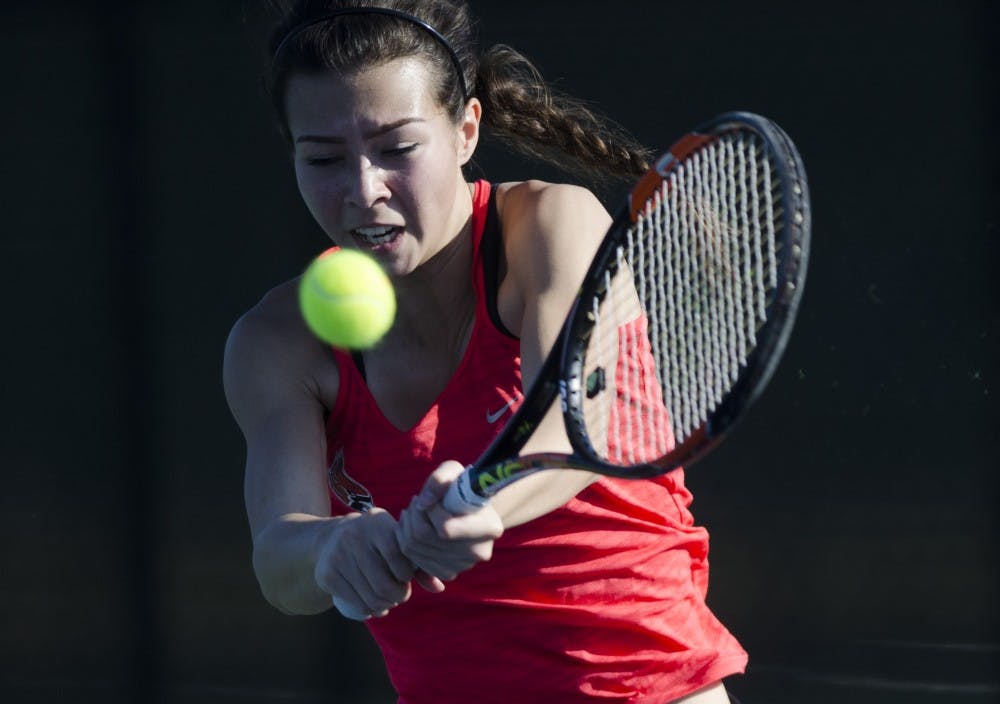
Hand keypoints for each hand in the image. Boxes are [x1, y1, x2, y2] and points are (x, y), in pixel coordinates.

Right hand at [314, 508, 443, 619]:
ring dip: (385, 605)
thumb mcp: (394, 541)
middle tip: (400, 594)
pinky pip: (356, 603)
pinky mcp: (328, 575)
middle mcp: (354, 537)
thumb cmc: (374, 541)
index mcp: (376, 524)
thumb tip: (439, 588)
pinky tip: (373, 606)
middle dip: (398, 596)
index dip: (406, 573)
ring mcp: (338, 557)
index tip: (406, 575)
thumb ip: (418, 562)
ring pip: (371, 597)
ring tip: (388, 600)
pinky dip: (369, 610)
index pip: (398, 556)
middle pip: (384, 584)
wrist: (331, 537)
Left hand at [398, 461, 503, 580]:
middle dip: (414, 515)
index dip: (430, 511)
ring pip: (414, 549)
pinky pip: (413, 560)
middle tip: (417, 501)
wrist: (470, 510)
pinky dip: (407, 541)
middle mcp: (479, 552)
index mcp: (489, 527)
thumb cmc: (462, 486)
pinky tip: (415, 526)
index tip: (431, 498)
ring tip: (416, 511)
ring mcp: (464, 566)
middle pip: (425, 538)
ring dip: (407, 525)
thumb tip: (422, 504)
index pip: (445, 529)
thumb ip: (439, 479)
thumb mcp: (453, 471)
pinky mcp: (448, 573)